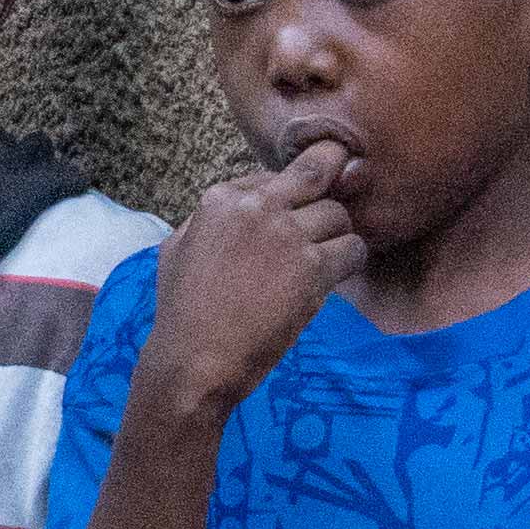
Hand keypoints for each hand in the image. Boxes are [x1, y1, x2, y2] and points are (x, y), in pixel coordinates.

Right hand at [142, 140, 359, 408]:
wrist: (195, 359)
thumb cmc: (181, 311)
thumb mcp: (177, 249)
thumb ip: (207, 222)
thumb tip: (231, 212)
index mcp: (219, 199)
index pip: (272, 176)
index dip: (288, 193)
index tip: (293, 212)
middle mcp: (255, 207)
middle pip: (316, 171)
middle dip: (335, 169)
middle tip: (349, 177)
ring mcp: (286, 234)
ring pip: (339, 215)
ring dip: (337, 235)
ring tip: (325, 258)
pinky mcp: (313, 267)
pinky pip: (353, 249)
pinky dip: (350, 261)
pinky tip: (335, 275)